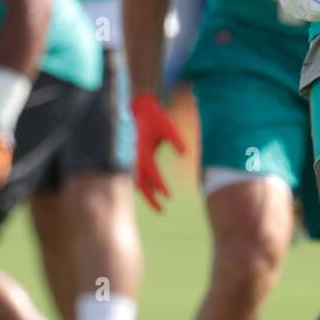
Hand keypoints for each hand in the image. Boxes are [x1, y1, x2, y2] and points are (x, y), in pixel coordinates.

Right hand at [131, 93, 186, 210]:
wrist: (141, 108)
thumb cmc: (156, 117)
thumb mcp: (168, 126)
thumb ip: (177, 140)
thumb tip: (185, 153)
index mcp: (143, 152)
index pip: (152, 174)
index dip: (160, 186)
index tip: (169, 196)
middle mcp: (136, 158)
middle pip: (141, 184)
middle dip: (150, 199)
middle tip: (162, 210)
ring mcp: (134, 158)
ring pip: (138, 182)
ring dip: (147, 194)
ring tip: (158, 205)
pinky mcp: (135, 157)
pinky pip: (138, 176)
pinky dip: (144, 186)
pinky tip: (153, 192)